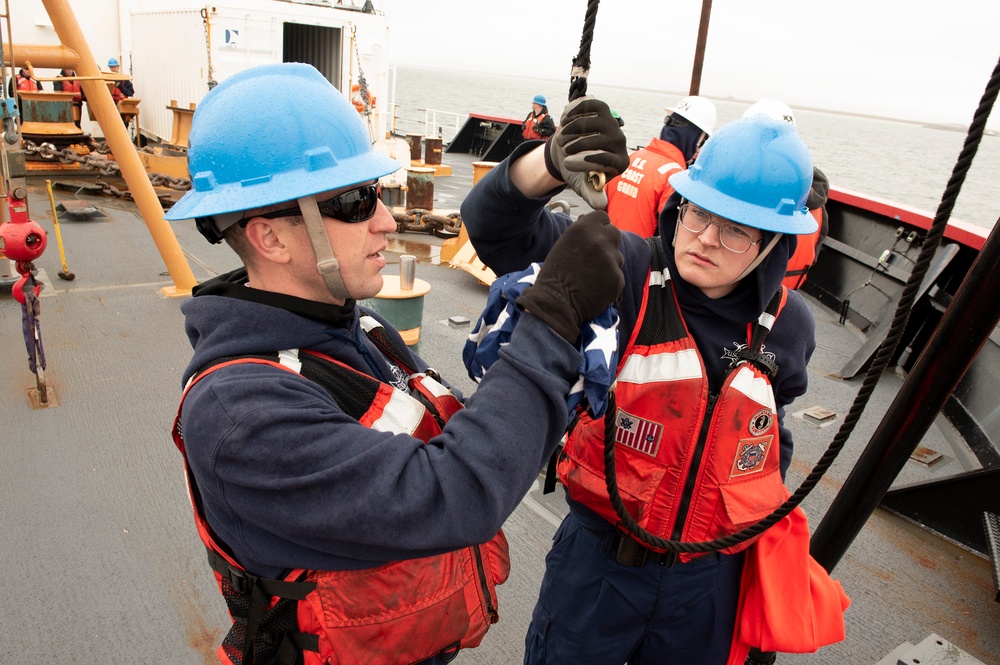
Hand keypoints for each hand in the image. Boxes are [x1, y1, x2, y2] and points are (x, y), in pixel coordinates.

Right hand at [516, 211, 623, 343]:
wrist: (556, 302)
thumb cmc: (555, 273)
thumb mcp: (564, 244)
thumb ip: (582, 234)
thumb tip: (595, 229)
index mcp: (583, 228)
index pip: (603, 217)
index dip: (599, 226)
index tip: (595, 235)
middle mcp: (600, 240)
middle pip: (615, 233)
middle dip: (608, 243)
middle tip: (596, 257)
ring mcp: (611, 259)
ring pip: (617, 257)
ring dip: (608, 264)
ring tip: (591, 276)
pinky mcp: (618, 278)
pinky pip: (617, 276)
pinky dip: (609, 282)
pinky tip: (595, 288)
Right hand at [544, 97, 628, 209]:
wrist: (567, 150)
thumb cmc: (576, 171)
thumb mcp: (582, 185)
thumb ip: (591, 195)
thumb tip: (601, 206)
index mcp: (620, 163)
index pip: (607, 159)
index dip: (586, 161)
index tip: (568, 164)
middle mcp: (620, 142)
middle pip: (599, 140)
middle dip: (575, 145)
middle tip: (563, 149)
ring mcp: (612, 123)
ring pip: (592, 121)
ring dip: (571, 130)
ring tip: (562, 138)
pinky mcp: (603, 109)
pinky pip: (589, 104)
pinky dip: (574, 111)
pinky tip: (565, 119)